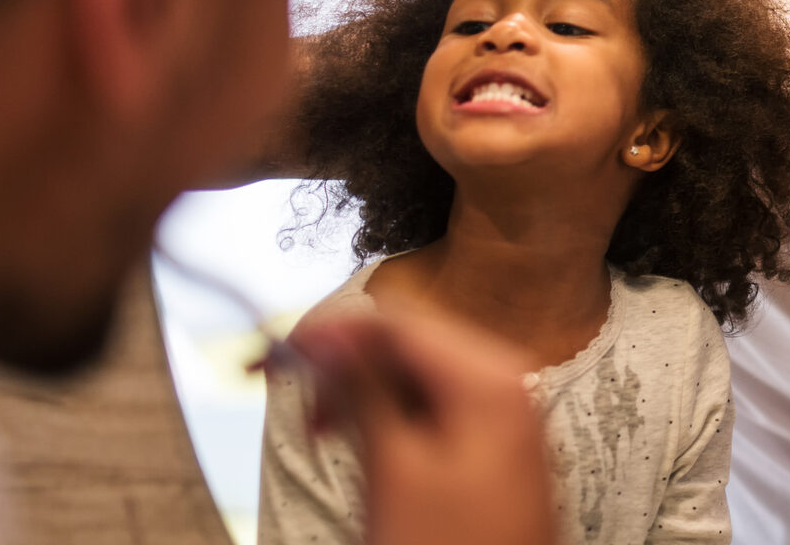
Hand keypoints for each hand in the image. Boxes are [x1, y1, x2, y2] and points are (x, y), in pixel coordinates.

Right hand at [287, 307, 554, 544]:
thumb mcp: (394, 467)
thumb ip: (362, 390)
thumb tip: (327, 337)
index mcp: (490, 377)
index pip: (400, 322)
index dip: (334, 330)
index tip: (280, 349)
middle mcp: (508, 384)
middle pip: (411, 344)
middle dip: (348, 363)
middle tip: (292, 393)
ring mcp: (506, 415)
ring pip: (420, 376)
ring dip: (365, 391)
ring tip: (321, 429)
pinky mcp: (497, 445)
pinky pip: (438, 407)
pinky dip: (395, 416)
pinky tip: (362, 442)